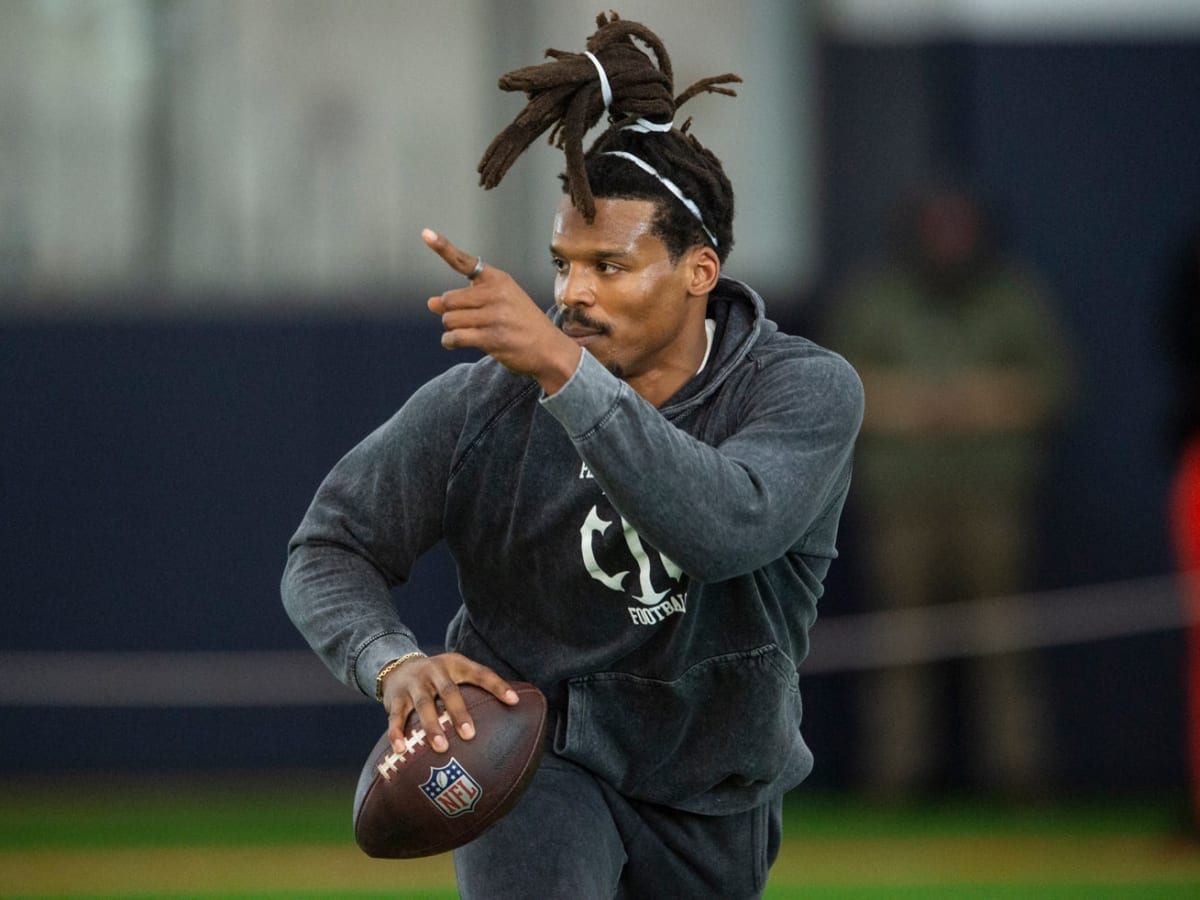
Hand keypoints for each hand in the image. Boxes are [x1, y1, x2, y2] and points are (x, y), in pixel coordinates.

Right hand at [379, 651, 518, 754]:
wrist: (398, 666)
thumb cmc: (439, 678)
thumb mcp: (456, 674)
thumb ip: (478, 690)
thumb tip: (513, 713)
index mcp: (456, 665)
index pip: (480, 673)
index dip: (497, 686)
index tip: (514, 701)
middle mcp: (435, 672)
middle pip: (449, 691)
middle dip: (459, 713)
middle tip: (470, 735)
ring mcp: (415, 684)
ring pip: (423, 705)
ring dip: (432, 727)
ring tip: (441, 748)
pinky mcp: (396, 697)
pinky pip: (396, 716)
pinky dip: (397, 733)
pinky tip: (401, 750)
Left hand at [422, 228, 580, 393]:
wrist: (549, 348)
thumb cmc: (521, 323)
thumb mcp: (498, 303)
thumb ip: (464, 300)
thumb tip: (431, 303)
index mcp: (499, 279)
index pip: (465, 262)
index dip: (443, 247)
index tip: (425, 233)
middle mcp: (496, 294)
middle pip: (449, 300)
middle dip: (450, 312)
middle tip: (464, 320)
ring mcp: (495, 316)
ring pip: (449, 320)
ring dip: (450, 329)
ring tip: (465, 333)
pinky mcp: (492, 338)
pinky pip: (455, 337)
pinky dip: (450, 341)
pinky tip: (454, 343)